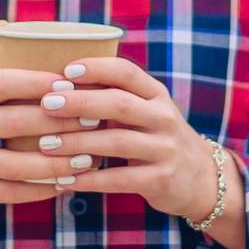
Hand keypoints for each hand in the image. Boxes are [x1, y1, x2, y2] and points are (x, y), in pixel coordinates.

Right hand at [0, 68, 101, 203]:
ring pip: (13, 165)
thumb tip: (75, 76)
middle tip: (94, 120)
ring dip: (56, 164)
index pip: (1, 83)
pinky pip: (6, 192)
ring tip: (88, 160)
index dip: (36, 83)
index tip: (72, 84)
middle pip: (13, 123)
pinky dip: (39, 189)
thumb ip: (10, 86)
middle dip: (58, 122)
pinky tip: (65, 183)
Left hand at [33, 56, 221, 220]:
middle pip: (120, 103)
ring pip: (117, 142)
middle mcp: (164, 117)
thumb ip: (114, 98)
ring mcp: (165, 149)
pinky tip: (63, 178)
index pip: (127, 72)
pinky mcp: (160, 179)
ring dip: (77, 143)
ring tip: (45, 144)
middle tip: (47, 104)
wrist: (202, 180)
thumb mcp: (146, 112)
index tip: (65, 70)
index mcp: (156, 94)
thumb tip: (58, 85)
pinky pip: (119, 179)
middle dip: (80, 102)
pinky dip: (88, 180)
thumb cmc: (156, 139)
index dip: (97, 68)